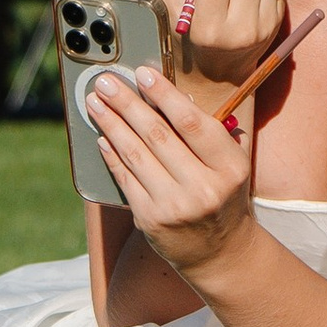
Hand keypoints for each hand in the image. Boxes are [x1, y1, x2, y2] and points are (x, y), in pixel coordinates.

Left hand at [83, 61, 254, 281]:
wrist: (220, 252)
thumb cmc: (224, 196)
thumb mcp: (230, 164)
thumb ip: (208, 133)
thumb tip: (170, 96)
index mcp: (230, 167)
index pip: (192, 123)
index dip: (164, 95)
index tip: (143, 73)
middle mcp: (203, 187)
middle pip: (157, 135)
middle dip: (127, 104)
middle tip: (105, 83)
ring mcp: (174, 206)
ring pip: (136, 155)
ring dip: (111, 124)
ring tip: (95, 104)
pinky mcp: (150, 219)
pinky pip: (125, 178)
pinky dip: (111, 155)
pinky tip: (102, 137)